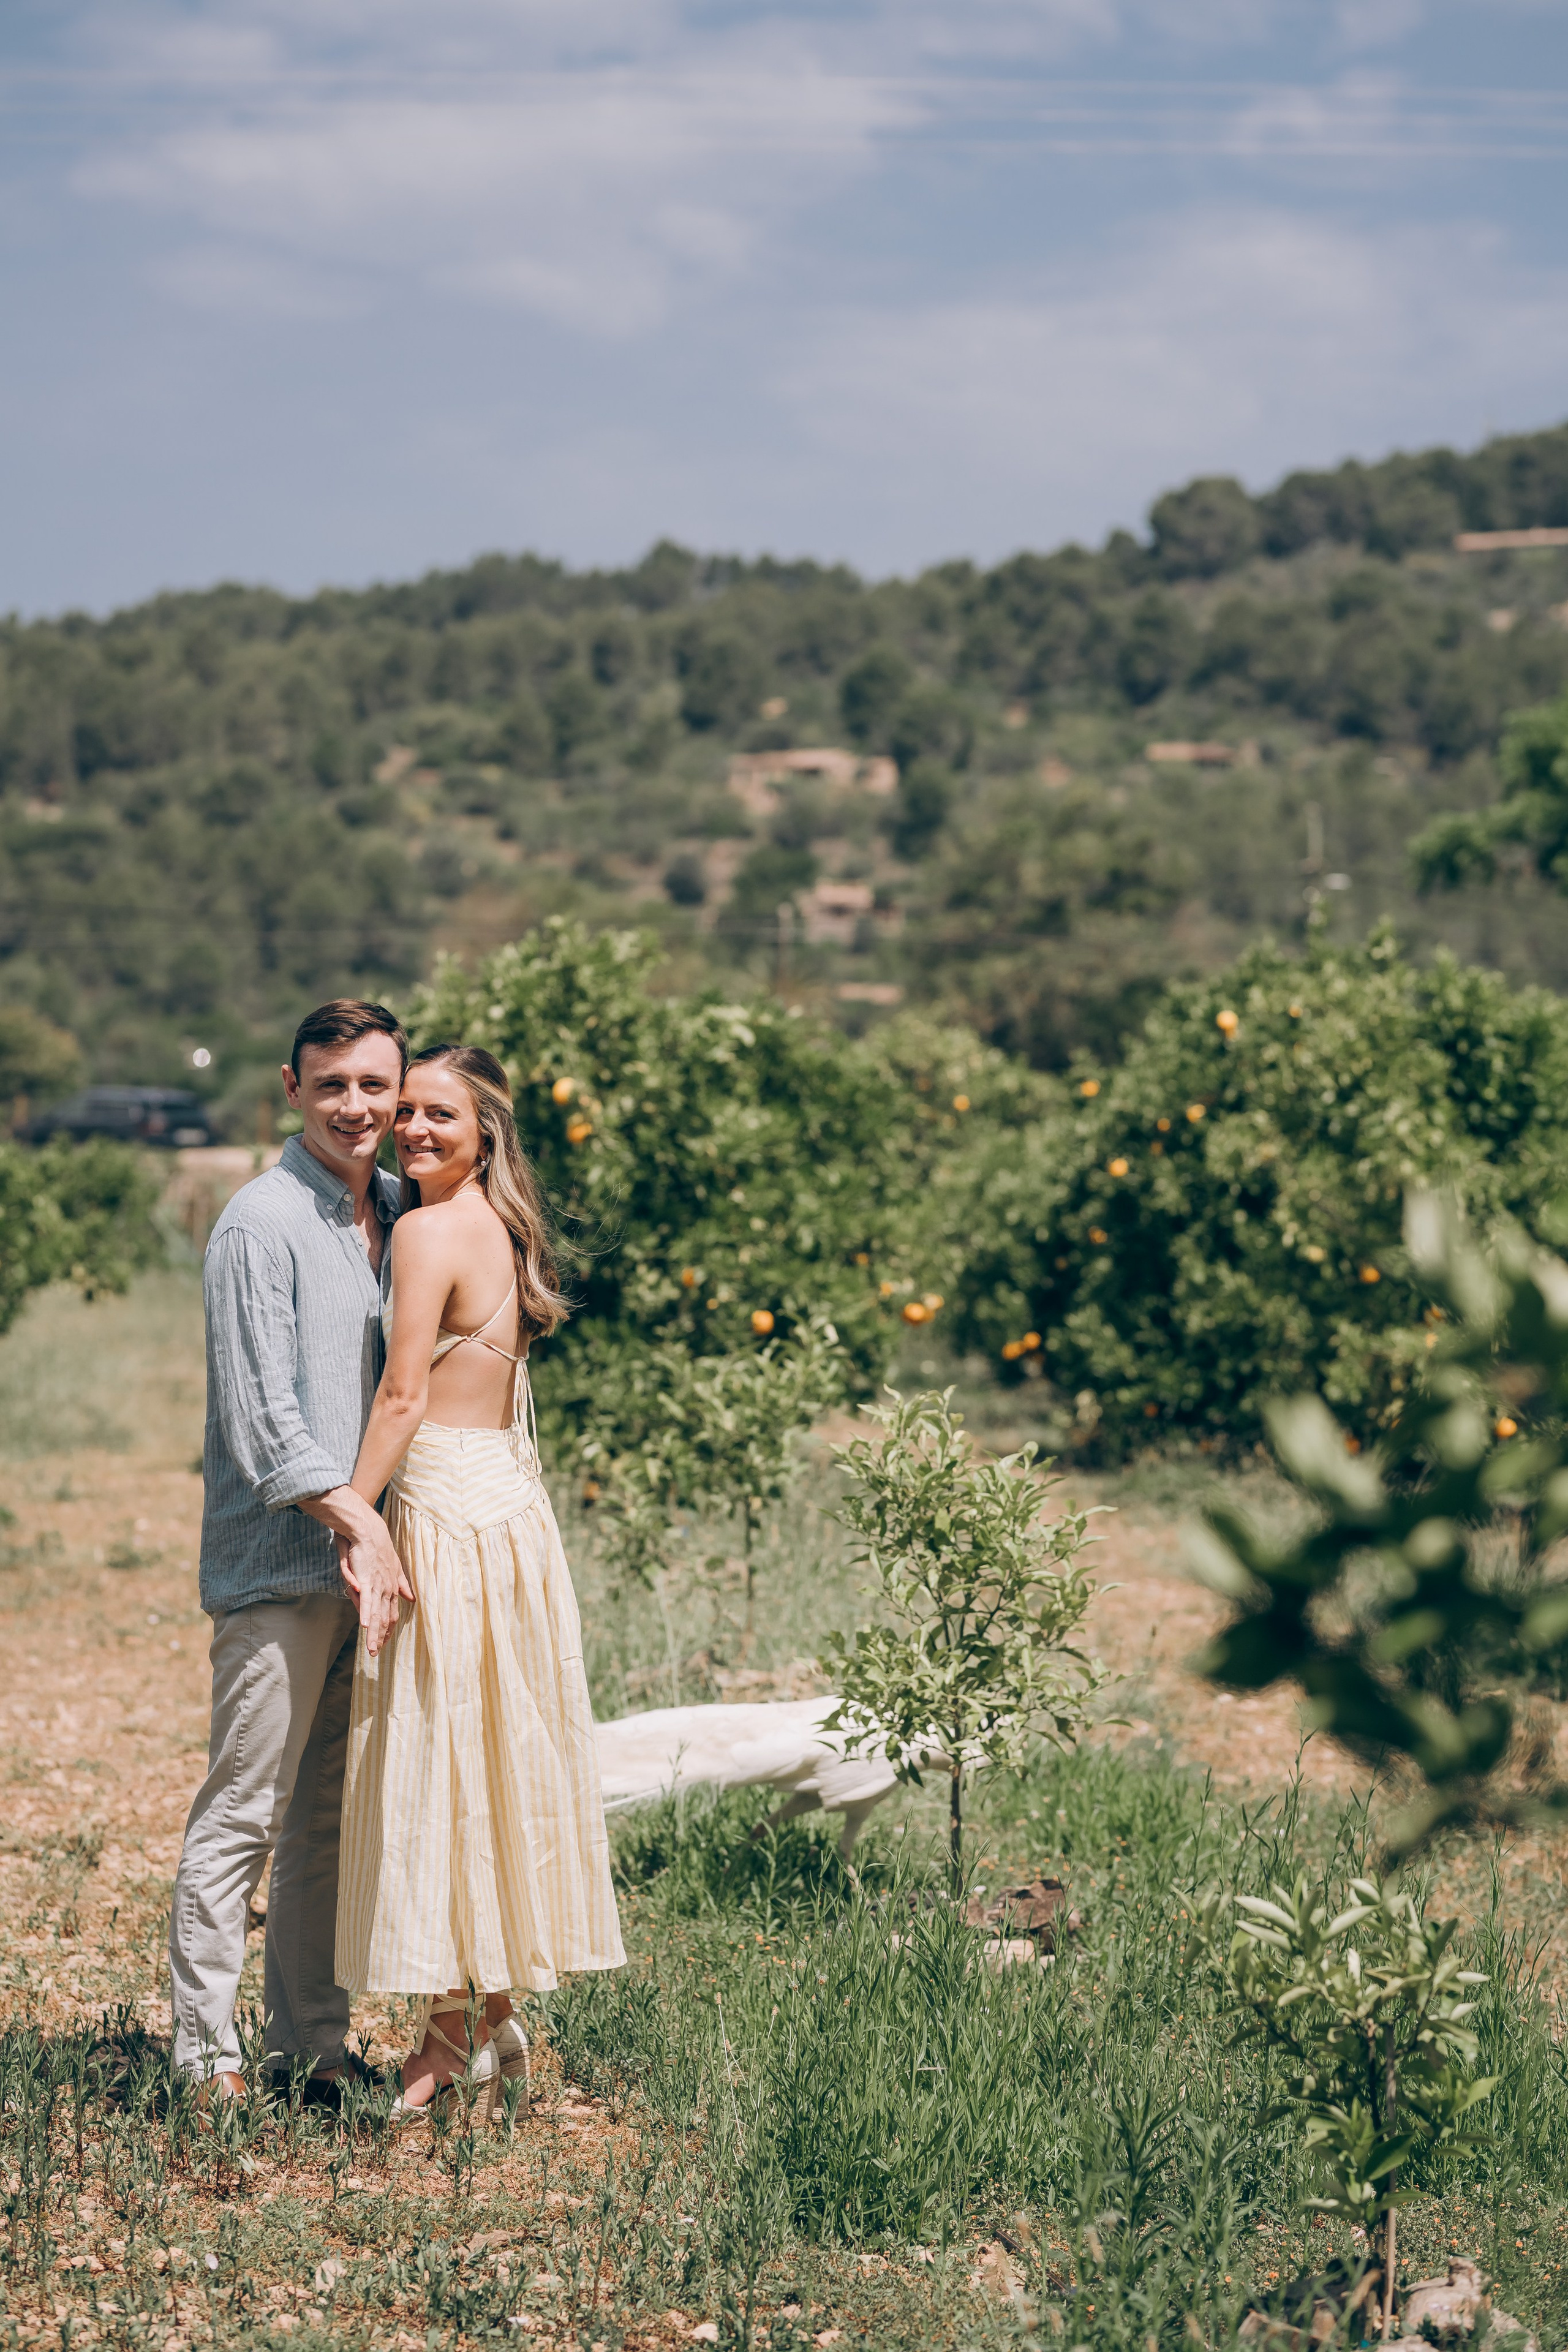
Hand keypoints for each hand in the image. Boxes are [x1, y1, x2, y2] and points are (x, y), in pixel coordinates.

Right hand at [340, 1519, 413, 1657]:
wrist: (368, 1531)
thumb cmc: (377, 1548)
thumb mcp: (393, 1567)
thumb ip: (401, 1584)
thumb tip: (411, 1598)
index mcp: (392, 1588)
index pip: (392, 1614)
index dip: (388, 1630)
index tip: (384, 1642)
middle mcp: (387, 1589)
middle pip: (385, 1619)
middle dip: (381, 1638)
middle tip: (375, 1655)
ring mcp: (377, 1586)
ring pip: (376, 1614)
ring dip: (373, 1634)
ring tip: (372, 1650)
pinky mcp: (366, 1580)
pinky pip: (366, 1600)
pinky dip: (366, 1614)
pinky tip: (365, 1627)